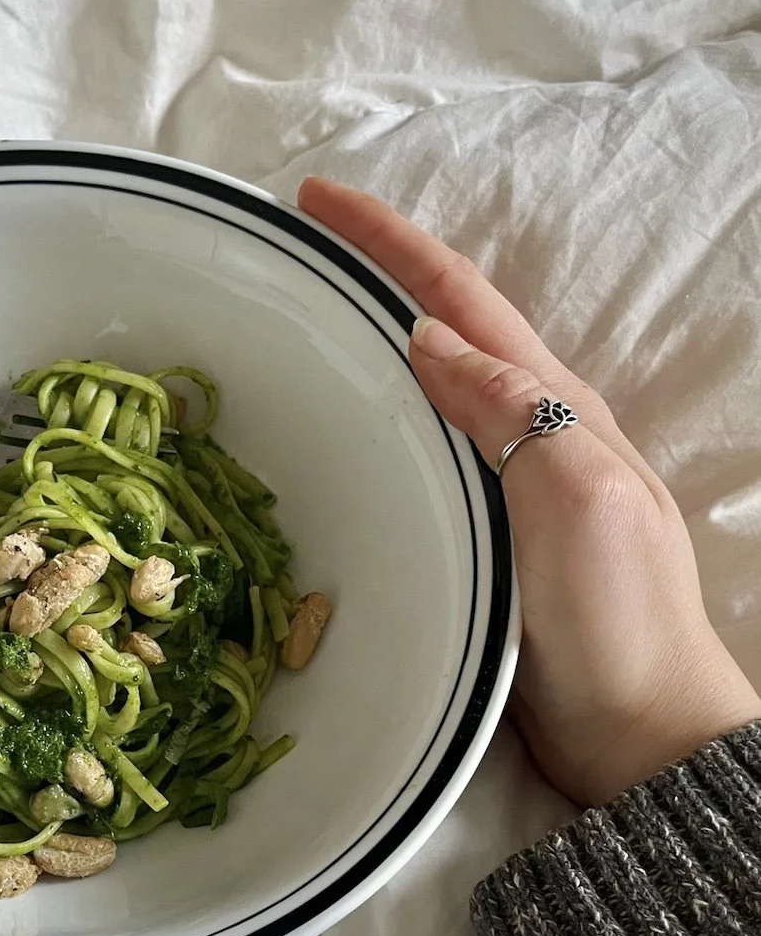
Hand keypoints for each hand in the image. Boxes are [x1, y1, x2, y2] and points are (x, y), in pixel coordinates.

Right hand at [298, 177, 760, 808]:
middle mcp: (533, 436)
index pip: (462, 301)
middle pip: (448, 330)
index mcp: (556, 410)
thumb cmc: (617, 623)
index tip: (317, 200)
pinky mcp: (487, 546)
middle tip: (295, 254)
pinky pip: (425, 461)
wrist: (640, 735)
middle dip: (377, 276)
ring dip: (374, 346)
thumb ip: (513, 414)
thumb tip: (431, 340)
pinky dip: (382, 425)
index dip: (391, 242)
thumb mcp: (578, 500)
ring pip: (433, 393)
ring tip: (303, 329)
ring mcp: (510, 491)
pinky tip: (346, 440)